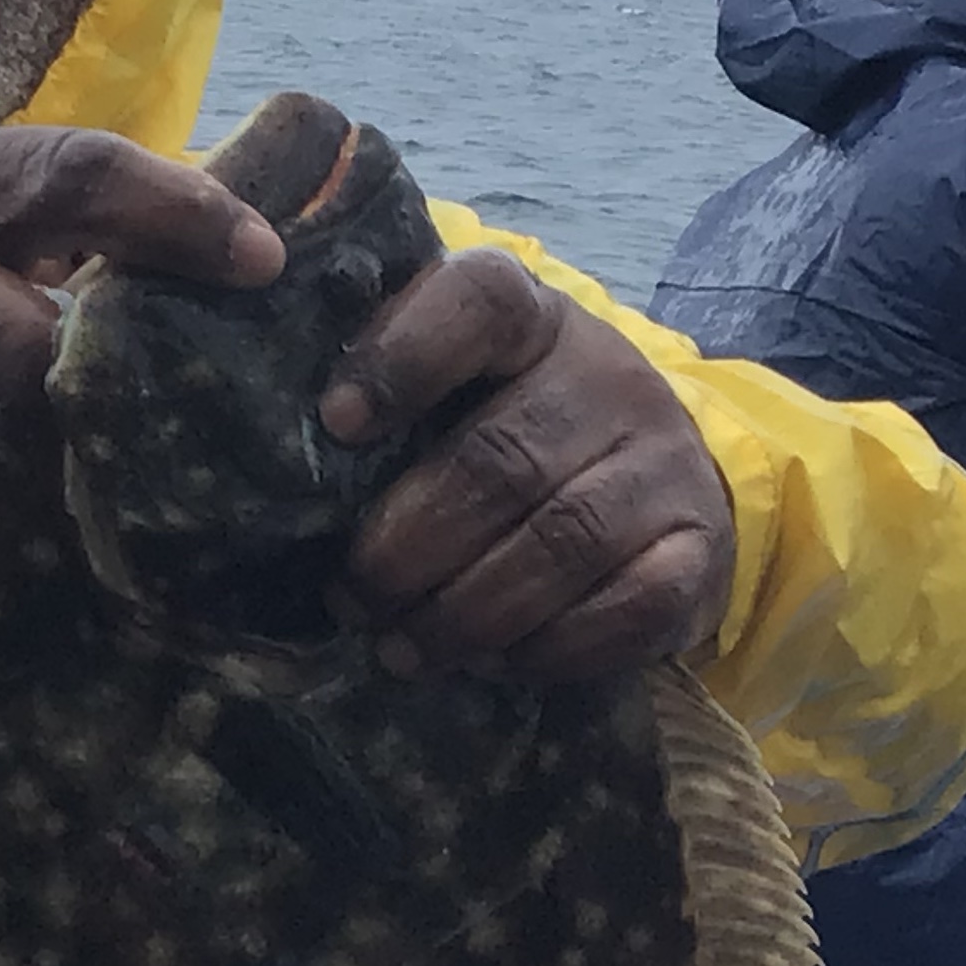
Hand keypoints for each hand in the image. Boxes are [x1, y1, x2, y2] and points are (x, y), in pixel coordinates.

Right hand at [0, 127, 284, 515]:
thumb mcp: (11, 197)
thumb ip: (111, 209)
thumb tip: (258, 251)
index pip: (75, 179)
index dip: (176, 217)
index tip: (264, 261)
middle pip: (37, 346)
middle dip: (110, 378)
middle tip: (178, 399)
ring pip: (15, 435)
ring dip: (80, 449)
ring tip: (124, 451)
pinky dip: (30, 492)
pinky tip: (56, 488)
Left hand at [321, 251, 736, 683]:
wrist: (660, 483)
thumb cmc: (512, 432)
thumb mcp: (455, 391)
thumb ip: (382, 398)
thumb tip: (266, 450)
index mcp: (532, 319)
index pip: (478, 304)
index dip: (401, 358)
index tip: (337, 423)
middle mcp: (608, 377)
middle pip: (502, 460)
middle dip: (409, 546)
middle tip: (351, 598)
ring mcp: (664, 462)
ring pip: (559, 543)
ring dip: (464, 612)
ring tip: (400, 647)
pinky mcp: (698, 550)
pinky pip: (626, 608)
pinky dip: (546, 648)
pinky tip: (491, 662)